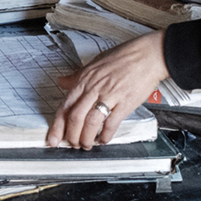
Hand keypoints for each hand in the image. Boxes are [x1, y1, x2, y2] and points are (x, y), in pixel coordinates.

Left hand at [47, 30, 167, 148]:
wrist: (147, 55)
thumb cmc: (123, 57)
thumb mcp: (95, 63)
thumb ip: (77, 76)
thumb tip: (62, 82)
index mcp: (85, 80)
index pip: (65, 106)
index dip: (57, 126)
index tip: (53, 138)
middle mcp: (94, 88)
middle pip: (75, 117)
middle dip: (71, 136)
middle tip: (72, 144)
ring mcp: (110, 95)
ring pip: (90, 122)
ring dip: (86, 138)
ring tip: (86, 145)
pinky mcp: (125, 102)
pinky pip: (112, 122)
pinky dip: (105, 135)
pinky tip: (103, 140)